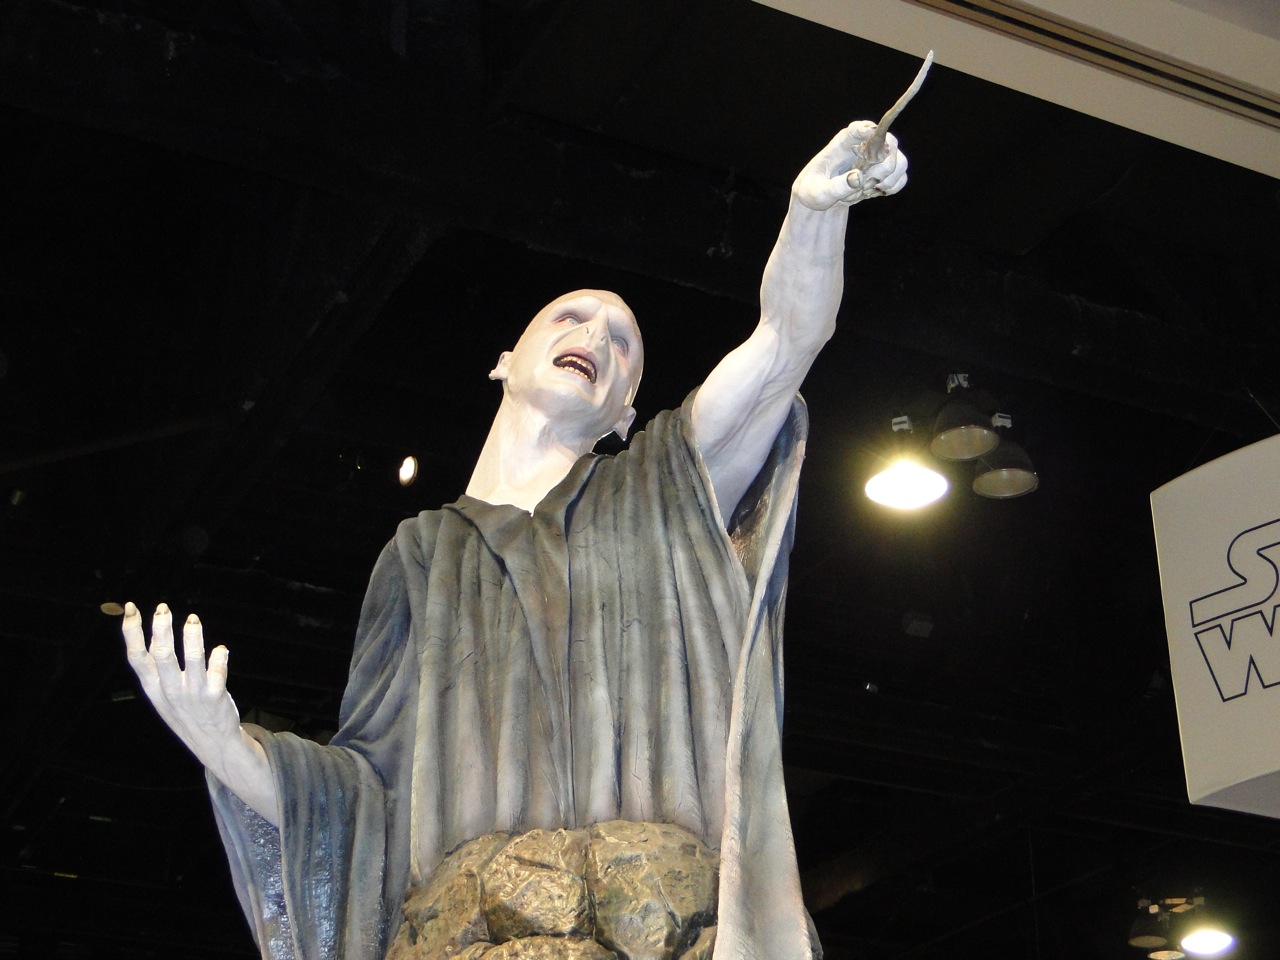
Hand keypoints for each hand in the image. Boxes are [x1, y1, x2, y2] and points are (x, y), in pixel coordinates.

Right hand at [122, 602, 242, 761]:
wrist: (212, 745)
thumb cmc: (186, 713)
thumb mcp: (162, 695)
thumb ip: (156, 669)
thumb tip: (155, 631)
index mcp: (153, 688)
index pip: (136, 657)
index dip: (131, 632)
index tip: (130, 608)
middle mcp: (170, 691)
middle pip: (161, 655)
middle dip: (160, 630)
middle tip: (162, 608)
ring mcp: (193, 694)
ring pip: (191, 661)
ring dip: (192, 638)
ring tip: (192, 619)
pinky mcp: (215, 697)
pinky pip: (217, 673)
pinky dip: (219, 658)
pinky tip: (221, 648)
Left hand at [791, 120, 907, 210]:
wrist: (822, 198)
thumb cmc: (814, 190)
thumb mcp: (818, 193)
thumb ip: (835, 187)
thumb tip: (858, 178)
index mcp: (842, 143)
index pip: (857, 129)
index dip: (866, 130)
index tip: (871, 135)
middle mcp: (864, 145)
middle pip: (890, 143)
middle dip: (883, 167)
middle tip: (866, 184)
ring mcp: (878, 157)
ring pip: (900, 161)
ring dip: (887, 180)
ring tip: (867, 190)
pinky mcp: (886, 172)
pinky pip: (902, 177)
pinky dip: (891, 188)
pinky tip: (876, 192)